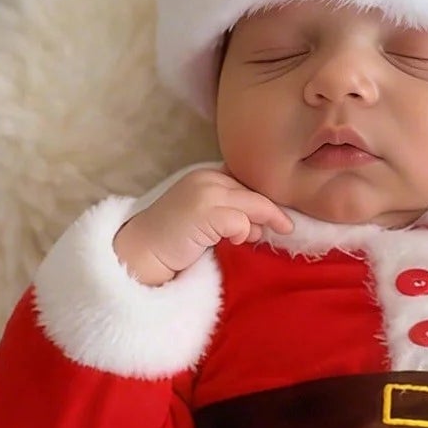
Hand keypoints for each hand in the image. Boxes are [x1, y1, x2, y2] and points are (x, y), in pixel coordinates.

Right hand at [113, 166, 293, 285]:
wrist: (141, 252)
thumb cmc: (174, 240)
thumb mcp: (205, 217)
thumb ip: (230, 212)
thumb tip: (262, 223)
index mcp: (206, 175)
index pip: (247, 181)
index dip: (264, 197)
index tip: (279, 214)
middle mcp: (206, 178)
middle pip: (255, 192)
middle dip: (272, 211)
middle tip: (286, 228)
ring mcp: (205, 194)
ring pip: (254, 205)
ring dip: (261, 223)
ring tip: (254, 238)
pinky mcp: (205, 213)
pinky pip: (242, 222)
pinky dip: (245, 233)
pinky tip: (236, 242)